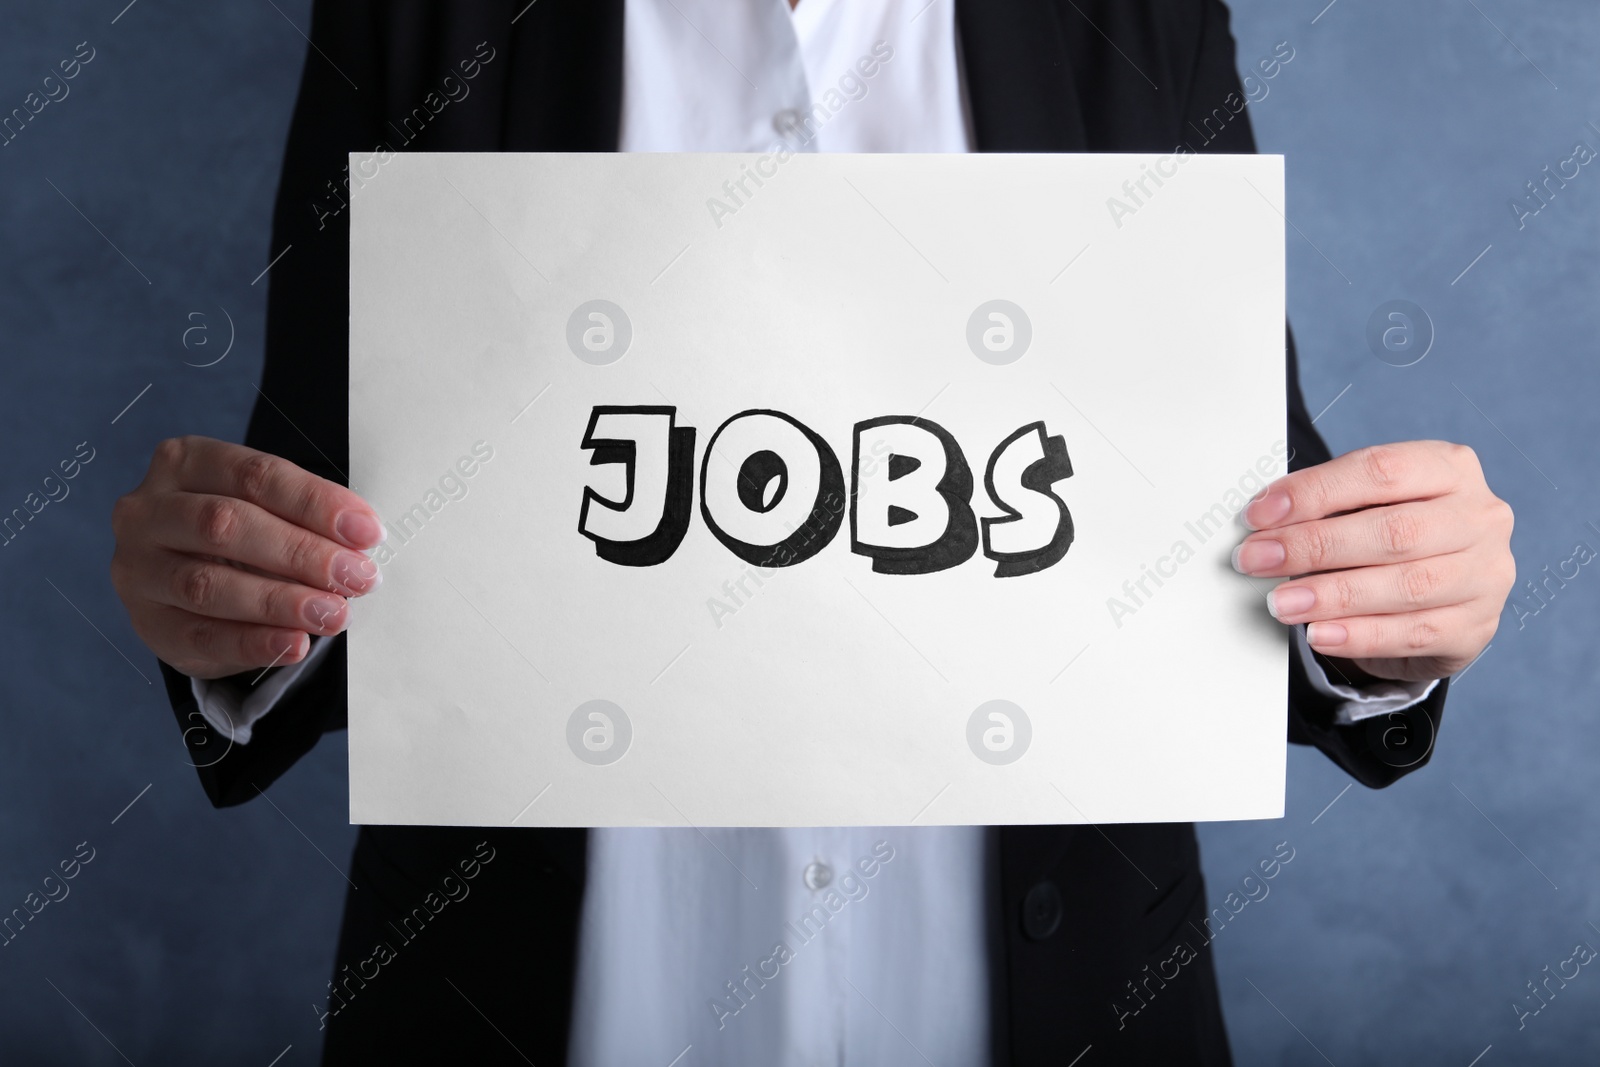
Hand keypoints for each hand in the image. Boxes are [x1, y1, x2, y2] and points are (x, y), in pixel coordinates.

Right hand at [111, 436, 384, 678]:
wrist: (187, 583)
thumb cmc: (239, 533)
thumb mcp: (267, 509)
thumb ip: (305, 518)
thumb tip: (361, 541)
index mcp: (185, 462)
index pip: (255, 476)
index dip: (315, 503)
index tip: (366, 532)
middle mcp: (148, 511)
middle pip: (227, 525)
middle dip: (302, 553)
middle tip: (356, 577)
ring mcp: (138, 568)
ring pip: (208, 584)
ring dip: (280, 601)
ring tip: (332, 614)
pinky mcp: (146, 621)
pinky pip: (200, 636)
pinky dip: (254, 642)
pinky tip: (295, 644)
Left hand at [1232, 441, 1514, 682]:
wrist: (1440, 595)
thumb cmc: (1394, 536)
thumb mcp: (1367, 504)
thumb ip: (1326, 506)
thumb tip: (1264, 521)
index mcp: (1450, 468)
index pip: (1379, 471)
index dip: (1315, 492)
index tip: (1261, 514)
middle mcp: (1479, 518)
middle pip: (1393, 530)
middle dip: (1315, 546)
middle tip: (1258, 560)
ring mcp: (1485, 574)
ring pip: (1407, 586)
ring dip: (1333, 596)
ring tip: (1282, 603)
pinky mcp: (1477, 627)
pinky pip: (1414, 633)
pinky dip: (1360, 636)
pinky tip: (1319, 634)